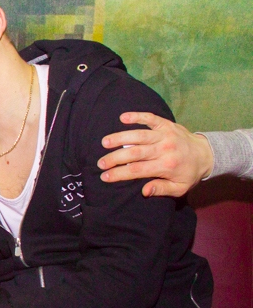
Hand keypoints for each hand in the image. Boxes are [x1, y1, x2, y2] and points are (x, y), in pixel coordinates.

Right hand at [98, 112, 213, 196]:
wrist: (207, 153)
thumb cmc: (189, 172)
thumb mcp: (179, 188)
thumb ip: (161, 189)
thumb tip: (144, 191)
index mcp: (167, 166)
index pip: (137, 170)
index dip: (119, 174)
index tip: (105, 177)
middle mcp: (164, 149)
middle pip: (134, 153)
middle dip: (115, 158)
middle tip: (100, 163)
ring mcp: (165, 135)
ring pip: (139, 135)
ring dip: (120, 138)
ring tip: (104, 142)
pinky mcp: (166, 124)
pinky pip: (150, 118)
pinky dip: (137, 116)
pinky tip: (122, 117)